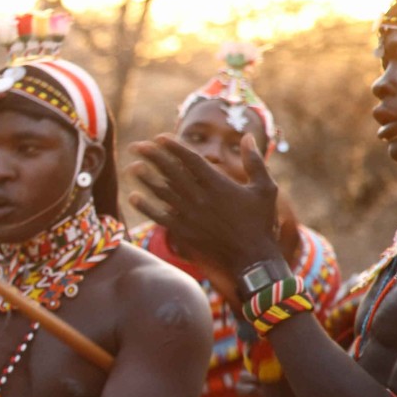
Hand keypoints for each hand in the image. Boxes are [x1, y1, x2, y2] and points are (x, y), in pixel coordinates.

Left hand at [128, 134, 280, 276]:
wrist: (252, 259)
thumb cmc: (260, 222)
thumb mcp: (265, 188)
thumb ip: (255, 161)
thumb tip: (248, 137)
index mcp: (219, 184)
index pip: (190, 160)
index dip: (173, 147)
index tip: (159, 137)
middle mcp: (200, 198)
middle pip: (171, 172)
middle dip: (152, 157)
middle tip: (135, 146)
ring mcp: (190, 215)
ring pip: (162, 192)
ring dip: (145, 179)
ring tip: (132, 166)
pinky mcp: (183, 232)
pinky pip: (159, 216)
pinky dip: (146, 207)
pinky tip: (133, 197)